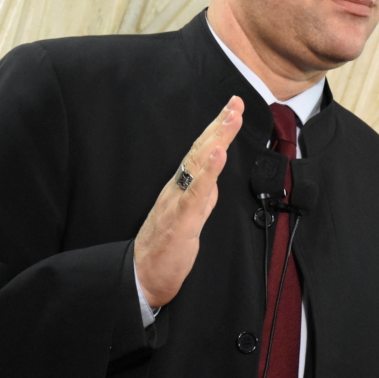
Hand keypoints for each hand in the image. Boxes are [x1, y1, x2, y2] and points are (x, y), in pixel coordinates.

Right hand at [134, 96, 243, 307]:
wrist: (142, 277)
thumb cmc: (165, 249)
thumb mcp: (191, 218)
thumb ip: (202, 197)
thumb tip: (215, 180)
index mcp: (181, 186)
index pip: (201, 151)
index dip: (216, 129)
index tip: (232, 108)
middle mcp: (178, 187)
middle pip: (200, 149)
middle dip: (220, 124)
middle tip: (236, 102)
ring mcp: (178, 201)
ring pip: (198, 164)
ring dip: (217, 138)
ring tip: (231, 118)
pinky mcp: (181, 219)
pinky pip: (195, 192)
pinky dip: (208, 171)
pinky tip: (218, 155)